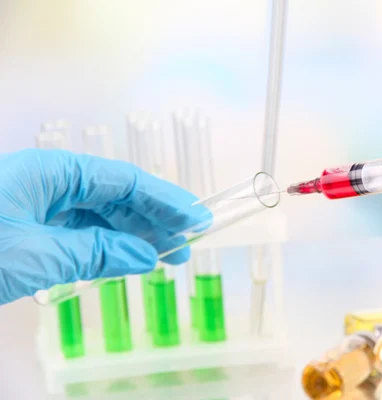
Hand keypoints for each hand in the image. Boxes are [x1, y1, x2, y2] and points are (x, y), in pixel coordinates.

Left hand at [0, 149, 208, 304]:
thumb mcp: (38, 254)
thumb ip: (98, 253)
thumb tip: (146, 257)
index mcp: (51, 171)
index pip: (124, 180)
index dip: (165, 199)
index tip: (196, 218)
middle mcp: (47, 182)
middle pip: (114, 196)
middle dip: (152, 219)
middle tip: (186, 243)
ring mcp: (36, 205)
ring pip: (98, 216)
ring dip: (132, 236)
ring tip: (164, 255)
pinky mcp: (27, 229)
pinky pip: (78, 233)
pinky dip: (104, 248)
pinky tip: (124, 260)